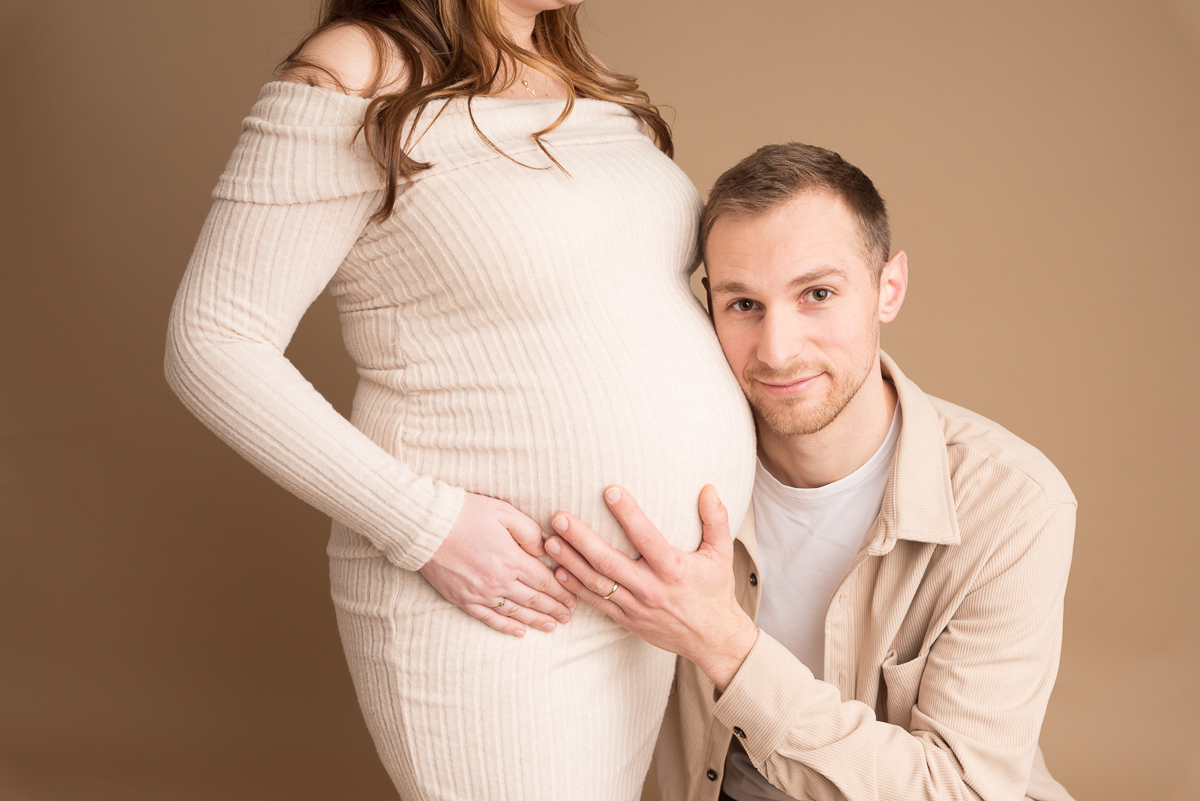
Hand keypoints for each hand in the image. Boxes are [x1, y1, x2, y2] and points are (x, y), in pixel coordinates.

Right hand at [419, 492, 575, 636]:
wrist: (425, 526)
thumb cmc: (466, 513)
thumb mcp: (503, 512)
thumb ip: (528, 531)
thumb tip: (544, 549)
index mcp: (511, 559)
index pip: (544, 580)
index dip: (561, 591)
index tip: (574, 598)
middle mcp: (498, 581)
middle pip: (534, 599)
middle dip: (554, 609)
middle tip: (569, 617)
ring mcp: (480, 593)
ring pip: (516, 612)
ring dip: (536, 620)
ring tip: (552, 626)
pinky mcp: (463, 599)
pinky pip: (490, 618)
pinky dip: (507, 626)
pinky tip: (520, 632)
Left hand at [545, 485, 757, 690]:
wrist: (712, 639)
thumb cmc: (715, 591)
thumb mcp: (722, 554)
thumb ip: (716, 519)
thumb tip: (708, 487)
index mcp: (673, 569)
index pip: (646, 537)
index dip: (628, 513)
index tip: (609, 490)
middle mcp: (651, 589)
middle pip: (609, 562)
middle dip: (581, 539)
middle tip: (559, 518)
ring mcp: (636, 607)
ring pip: (597, 584)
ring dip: (571, 562)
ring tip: (550, 542)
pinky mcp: (626, 620)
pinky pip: (596, 603)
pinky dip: (576, 588)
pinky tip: (559, 572)